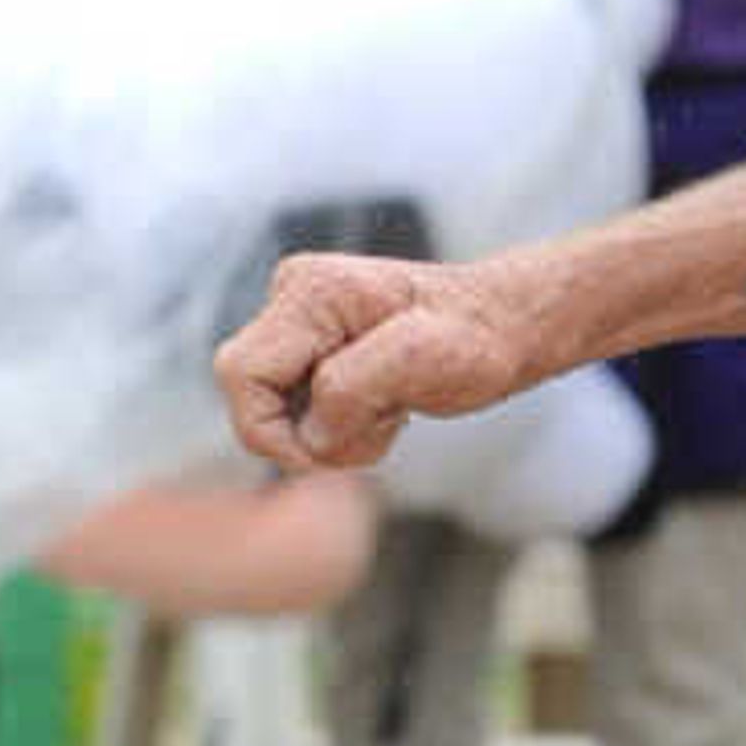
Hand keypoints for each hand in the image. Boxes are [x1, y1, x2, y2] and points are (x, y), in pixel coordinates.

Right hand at [215, 247, 534, 475]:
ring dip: (335, 433)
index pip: (241, 374)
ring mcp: (302, 325)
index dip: (269, 429)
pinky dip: (343, 429)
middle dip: (310, 431)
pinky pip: (303, 413)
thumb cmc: (475, 337)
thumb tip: (309, 435)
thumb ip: (351, 389)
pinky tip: (387, 407)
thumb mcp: (422, 360)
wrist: (504, 328)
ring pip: (280, 412)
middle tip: (382, 419)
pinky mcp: (315, 351)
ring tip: (393, 409)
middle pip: (252, 395)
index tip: (324, 453)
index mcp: (311, 292)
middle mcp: (293, 298)